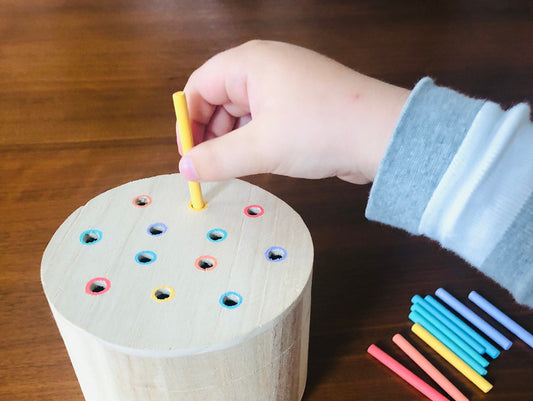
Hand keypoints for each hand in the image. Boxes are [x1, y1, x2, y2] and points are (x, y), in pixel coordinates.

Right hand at [179, 40, 409, 184]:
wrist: (381, 136)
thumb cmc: (320, 130)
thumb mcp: (261, 148)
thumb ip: (217, 159)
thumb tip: (185, 168)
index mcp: (250, 63)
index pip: (200, 85)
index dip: (189, 121)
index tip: (189, 157)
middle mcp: (266, 67)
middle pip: (219, 98)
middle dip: (209, 133)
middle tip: (209, 169)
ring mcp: (287, 85)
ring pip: (243, 112)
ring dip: (232, 141)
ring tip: (234, 169)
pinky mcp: (303, 105)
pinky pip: (265, 121)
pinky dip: (255, 141)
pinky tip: (257, 163)